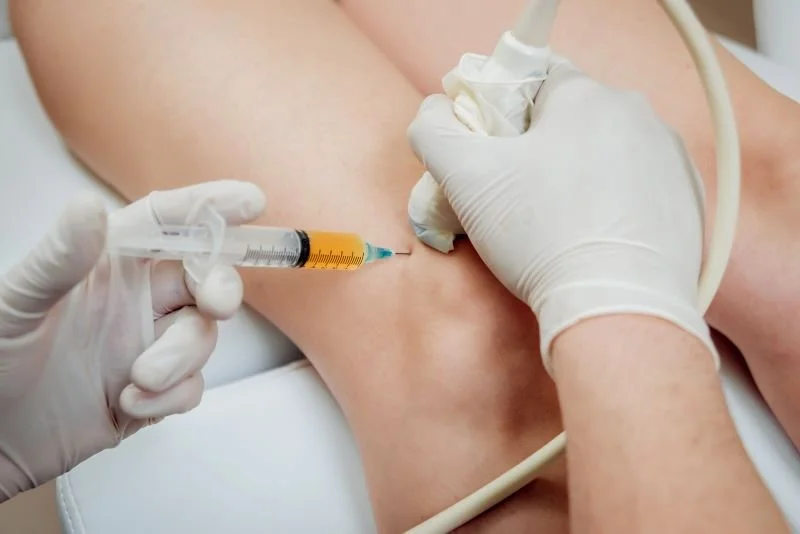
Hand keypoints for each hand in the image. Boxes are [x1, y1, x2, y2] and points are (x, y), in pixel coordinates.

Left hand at [0, 180, 263, 499]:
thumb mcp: (18, 304)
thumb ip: (59, 258)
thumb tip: (90, 207)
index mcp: (107, 264)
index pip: (168, 222)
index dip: (211, 207)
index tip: (250, 202)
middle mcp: (135, 299)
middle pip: (204, 277)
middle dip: (221, 287)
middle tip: (217, 304)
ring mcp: (146, 344)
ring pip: (202, 335)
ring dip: (182, 357)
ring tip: (139, 377)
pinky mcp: (153, 390)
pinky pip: (191, 386)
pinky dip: (172, 396)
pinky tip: (130, 402)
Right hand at [407, 59, 713, 371]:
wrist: (618, 309)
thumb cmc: (542, 236)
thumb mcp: (465, 179)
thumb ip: (434, 130)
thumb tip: (434, 111)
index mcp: (585, 95)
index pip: (531, 80)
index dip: (501, 115)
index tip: (491, 157)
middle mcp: (637, 114)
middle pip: (570, 117)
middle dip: (540, 148)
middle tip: (518, 198)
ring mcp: (670, 156)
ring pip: (605, 151)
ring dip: (578, 175)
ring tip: (559, 225)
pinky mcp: (687, 198)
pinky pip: (637, 184)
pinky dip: (613, 202)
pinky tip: (594, 237)